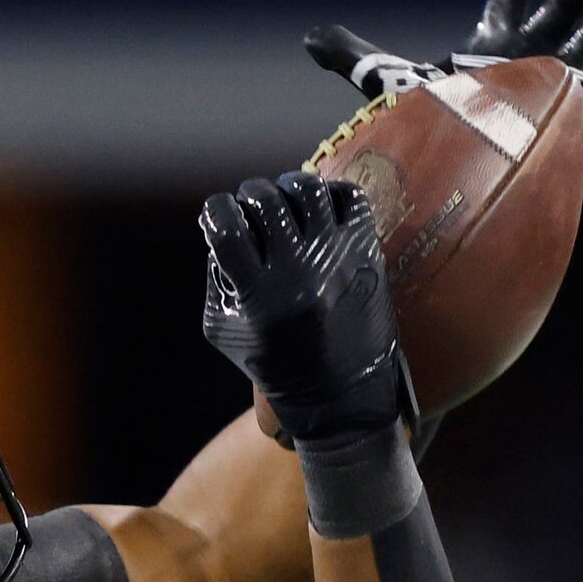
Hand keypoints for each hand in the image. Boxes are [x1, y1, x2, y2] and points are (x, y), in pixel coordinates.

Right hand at [199, 171, 410, 447]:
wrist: (340, 396)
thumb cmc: (274, 363)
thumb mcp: (226, 329)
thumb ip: (218, 276)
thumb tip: (221, 223)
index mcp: (259, 296)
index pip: (227, 229)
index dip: (215, 211)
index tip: (217, 214)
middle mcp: (299, 273)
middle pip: (266, 201)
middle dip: (250, 194)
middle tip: (251, 204)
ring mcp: (337, 260)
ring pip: (309, 190)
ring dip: (288, 185)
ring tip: (284, 198)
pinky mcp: (367, 254)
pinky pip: (349, 197)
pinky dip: (330, 193)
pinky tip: (318, 209)